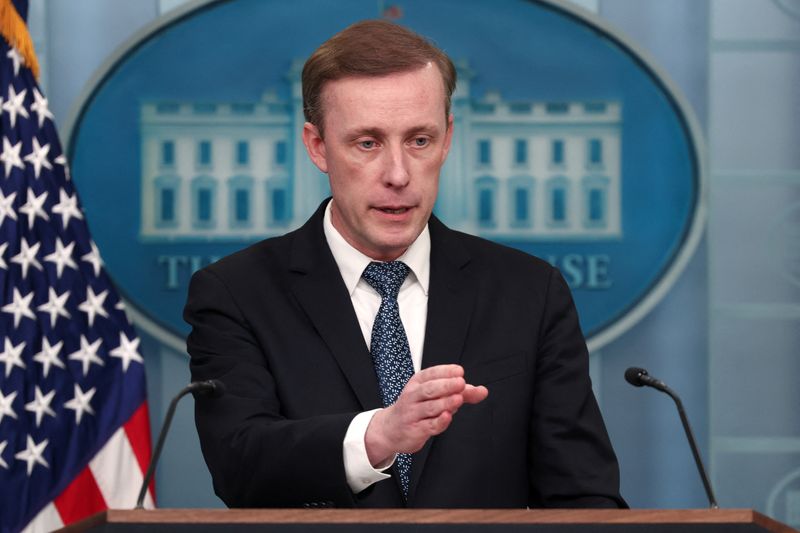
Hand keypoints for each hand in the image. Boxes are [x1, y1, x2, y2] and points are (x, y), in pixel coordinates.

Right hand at [364, 364, 487, 466]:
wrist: (390, 429)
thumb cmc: (417, 409)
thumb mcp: (436, 396)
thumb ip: (461, 392)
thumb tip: (482, 391)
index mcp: (418, 383)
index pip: (431, 374)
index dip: (445, 371)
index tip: (459, 371)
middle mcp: (413, 396)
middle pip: (430, 389)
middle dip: (446, 385)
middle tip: (461, 383)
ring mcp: (413, 413)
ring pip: (430, 407)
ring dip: (445, 402)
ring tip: (458, 398)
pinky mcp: (416, 430)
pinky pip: (429, 425)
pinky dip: (439, 421)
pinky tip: (447, 417)